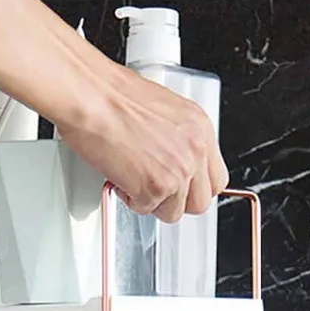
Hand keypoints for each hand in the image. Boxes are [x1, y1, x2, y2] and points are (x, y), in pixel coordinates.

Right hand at [58, 65, 228, 223]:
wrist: (93, 99)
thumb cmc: (116, 98)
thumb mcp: (164, 113)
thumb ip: (178, 141)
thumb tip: (174, 160)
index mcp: (200, 129)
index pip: (216, 180)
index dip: (195, 188)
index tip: (181, 188)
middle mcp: (195, 151)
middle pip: (200, 202)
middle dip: (176, 201)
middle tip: (155, 188)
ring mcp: (177, 172)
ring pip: (173, 212)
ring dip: (152, 201)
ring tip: (133, 177)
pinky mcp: (154, 188)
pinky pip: (145, 209)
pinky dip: (129, 198)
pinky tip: (121, 175)